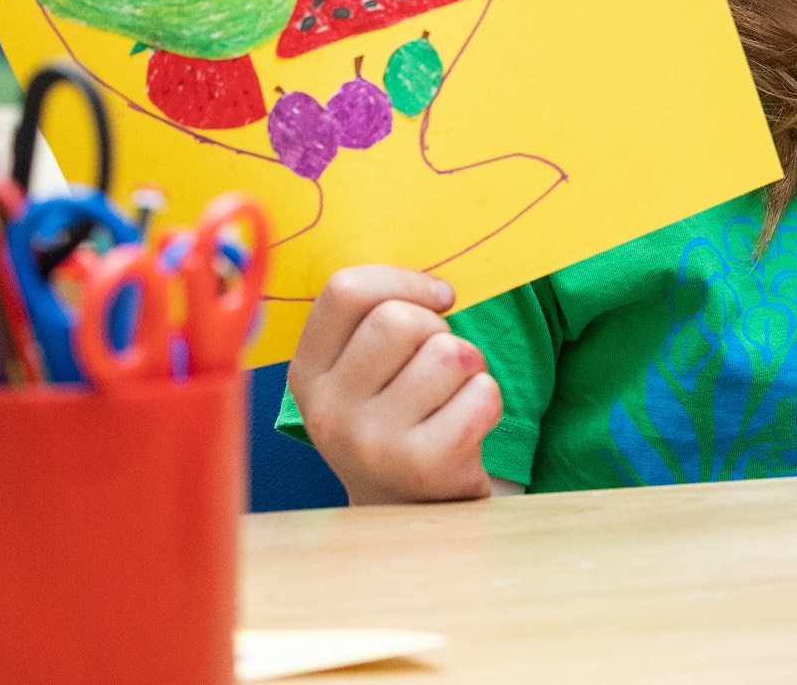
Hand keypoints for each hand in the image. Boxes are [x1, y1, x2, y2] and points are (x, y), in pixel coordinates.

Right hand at [287, 266, 501, 504]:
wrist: (410, 514)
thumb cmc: (396, 418)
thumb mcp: (360, 373)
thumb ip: (372, 320)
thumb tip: (435, 282)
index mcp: (307, 375)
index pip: (345, 291)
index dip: (404, 281)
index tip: (436, 300)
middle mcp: (326, 412)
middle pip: (400, 319)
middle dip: (438, 329)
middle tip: (439, 364)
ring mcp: (371, 444)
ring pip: (447, 352)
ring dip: (468, 364)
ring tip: (452, 396)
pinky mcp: (424, 467)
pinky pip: (482, 393)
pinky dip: (489, 399)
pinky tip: (468, 425)